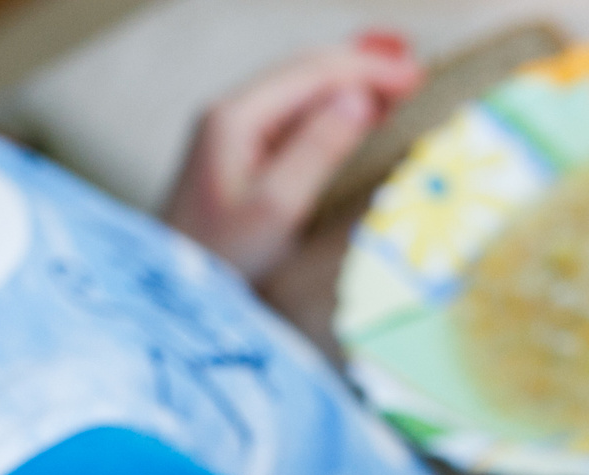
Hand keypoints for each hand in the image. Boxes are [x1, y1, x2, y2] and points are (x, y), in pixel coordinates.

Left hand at [160, 36, 423, 281]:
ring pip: (298, 88)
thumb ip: (317, 149)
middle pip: (304, 70)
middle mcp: (229, 112)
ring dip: (347, 81)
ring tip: (395, 85)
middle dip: (361, 67)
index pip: (312, 73)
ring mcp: (229, 130)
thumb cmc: (222, 261)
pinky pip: (291, 112)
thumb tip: (359, 100)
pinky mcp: (235, 152)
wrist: (174, 294)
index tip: (415, 77)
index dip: (367, 69)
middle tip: (415, 75)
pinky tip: (354, 110)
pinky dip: (330, 104)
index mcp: (235, 118)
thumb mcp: (276, 208)